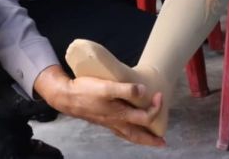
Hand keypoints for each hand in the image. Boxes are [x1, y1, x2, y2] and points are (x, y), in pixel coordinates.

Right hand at [34, 66, 164, 146]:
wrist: (66, 96)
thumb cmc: (86, 91)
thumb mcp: (107, 87)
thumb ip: (126, 89)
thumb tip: (144, 91)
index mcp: (120, 114)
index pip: (145, 117)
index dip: (156, 108)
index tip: (159, 95)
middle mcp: (115, 122)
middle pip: (137, 135)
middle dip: (151, 140)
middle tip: (162, 142)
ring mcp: (108, 123)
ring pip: (128, 135)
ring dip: (141, 138)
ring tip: (149, 140)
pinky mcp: (103, 119)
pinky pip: (120, 131)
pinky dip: (128, 133)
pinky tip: (129, 129)